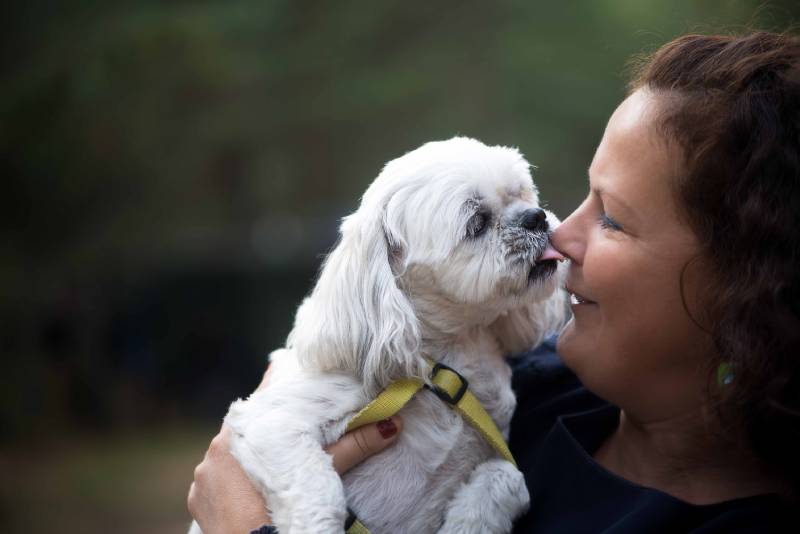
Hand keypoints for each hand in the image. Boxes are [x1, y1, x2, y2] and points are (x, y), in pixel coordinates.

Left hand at [187, 366, 402, 533]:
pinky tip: (254, 493)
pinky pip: (217, 481)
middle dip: (271, 427)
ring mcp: (203, 476)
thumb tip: (391, 424)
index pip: (264, 394)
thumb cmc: (290, 512)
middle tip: (294, 433)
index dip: (281, 386)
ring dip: (251, 456)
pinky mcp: (199, 500)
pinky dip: (234, 483)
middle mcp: (217, 447)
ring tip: (276, 468)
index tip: (293, 376)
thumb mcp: (324, 475)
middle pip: (249, 425)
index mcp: (244, 431)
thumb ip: (355, 445)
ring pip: (233, 453)